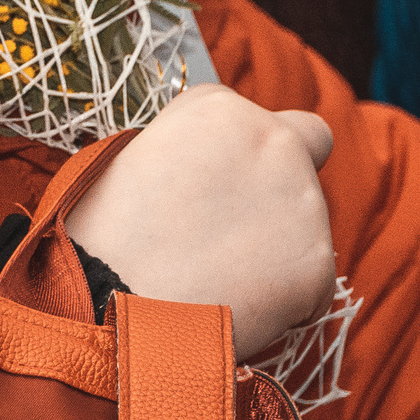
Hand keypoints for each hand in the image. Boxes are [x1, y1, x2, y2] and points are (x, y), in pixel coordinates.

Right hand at [66, 85, 337, 357]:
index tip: (207, 188)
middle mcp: (272, 141)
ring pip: (307, 219)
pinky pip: (311, 281)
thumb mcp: (127, 159)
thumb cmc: (101, 239)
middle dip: (279, 179)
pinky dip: (285, 297)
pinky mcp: (318, 264)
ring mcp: (304, 202)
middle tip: (231, 229)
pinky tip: (234, 306)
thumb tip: (206, 166)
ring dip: (278, 243)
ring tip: (218, 278)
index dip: (231, 155)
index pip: (251, 116)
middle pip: (304, 147)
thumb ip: (186, 147)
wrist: (112, 310)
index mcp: (219, 109)